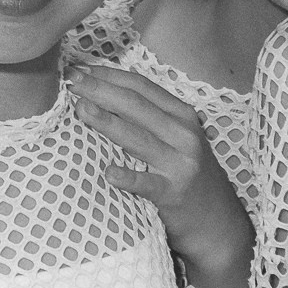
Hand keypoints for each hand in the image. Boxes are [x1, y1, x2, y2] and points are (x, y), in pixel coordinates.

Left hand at [71, 63, 251, 287]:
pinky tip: (108, 173)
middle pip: (137, 105)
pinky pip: (148, 184)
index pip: (141, 87)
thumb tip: (103, 91)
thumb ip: (149, 116)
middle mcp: (183, 134)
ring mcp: (180, 163)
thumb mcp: (176, 137)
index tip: (79, 68)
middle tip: (71, 81)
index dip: (109, 75)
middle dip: (101, 90)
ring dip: (107, 122)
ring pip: (138, 137)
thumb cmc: (186, 172)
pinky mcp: (174, 193)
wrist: (216, 219)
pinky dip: (129, 178)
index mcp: (182, 115)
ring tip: (80, 109)